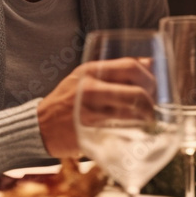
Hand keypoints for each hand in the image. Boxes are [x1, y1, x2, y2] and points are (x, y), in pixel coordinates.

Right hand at [37, 57, 155, 156]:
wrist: (40, 125)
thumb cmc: (68, 101)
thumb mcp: (88, 78)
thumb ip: (116, 72)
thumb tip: (151, 63)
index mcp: (91, 70)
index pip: (131, 66)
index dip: (150, 77)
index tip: (155, 88)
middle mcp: (89, 87)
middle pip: (136, 91)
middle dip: (151, 102)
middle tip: (153, 109)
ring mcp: (88, 110)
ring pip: (130, 112)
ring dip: (146, 119)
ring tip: (147, 122)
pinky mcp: (87, 132)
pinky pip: (118, 130)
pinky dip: (132, 132)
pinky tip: (135, 133)